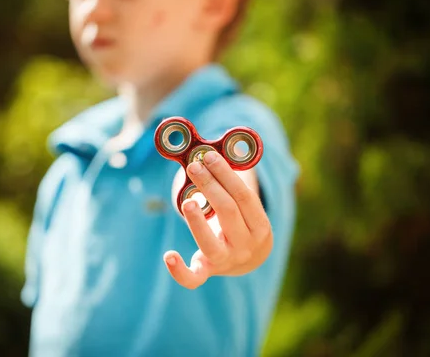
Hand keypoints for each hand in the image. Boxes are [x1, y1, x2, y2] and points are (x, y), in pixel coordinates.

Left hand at [163, 150, 272, 288]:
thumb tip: (206, 152)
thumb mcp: (245, 207)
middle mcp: (246, 246)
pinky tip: (169, 256)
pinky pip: (194, 278)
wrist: (248, 259)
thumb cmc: (242, 222)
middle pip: (228, 212)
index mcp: (260, 226)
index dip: (225, 174)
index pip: (244, 196)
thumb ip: (230, 184)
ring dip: (197, 221)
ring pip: (211, 244)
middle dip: (210, 186)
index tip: (209, 156)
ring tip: (187, 201)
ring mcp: (226, 261)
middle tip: (195, 166)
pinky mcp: (207, 272)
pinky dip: (180, 271)